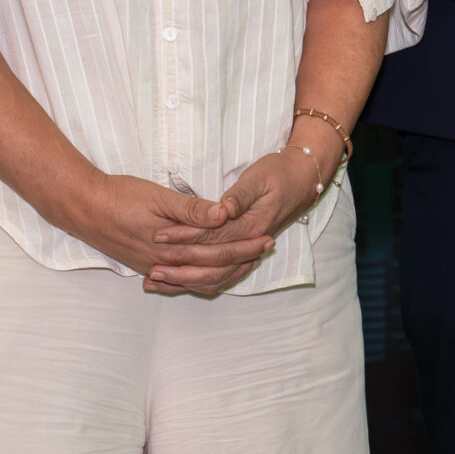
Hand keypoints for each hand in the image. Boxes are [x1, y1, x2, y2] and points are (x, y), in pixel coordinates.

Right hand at [61, 172, 274, 293]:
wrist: (82, 207)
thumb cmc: (120, 196)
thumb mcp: (158, 196)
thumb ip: (192, 209)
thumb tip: (225, 213)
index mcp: (172, 247)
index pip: (218, 253)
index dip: (245, 246)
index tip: (266, 238)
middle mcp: (164, 264)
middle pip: (211, 270)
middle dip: (241, 260)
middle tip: (265, 249)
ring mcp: (152, 267)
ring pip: (195, 280)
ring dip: (222, 273)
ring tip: (244, 263)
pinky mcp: (143, 265)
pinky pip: (177, 282)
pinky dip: (196, 281)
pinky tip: (205, 277)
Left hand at [143, 144, 332, 296]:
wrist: (305, 178)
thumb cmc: (280, 172)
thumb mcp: (259, 177)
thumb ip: (239, 195)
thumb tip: (223, 209)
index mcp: (252, 225)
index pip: (211, 236)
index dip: (183, 235)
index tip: (157, 233)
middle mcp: (249, 243)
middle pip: (210, 261)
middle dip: (178, 263)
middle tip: (149, 264)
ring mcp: (248, 249)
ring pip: (214, 275)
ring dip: (185, 278)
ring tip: (156, 279)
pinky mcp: (244, 249)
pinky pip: (220, 274)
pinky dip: (197, 280)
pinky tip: (176, 281)